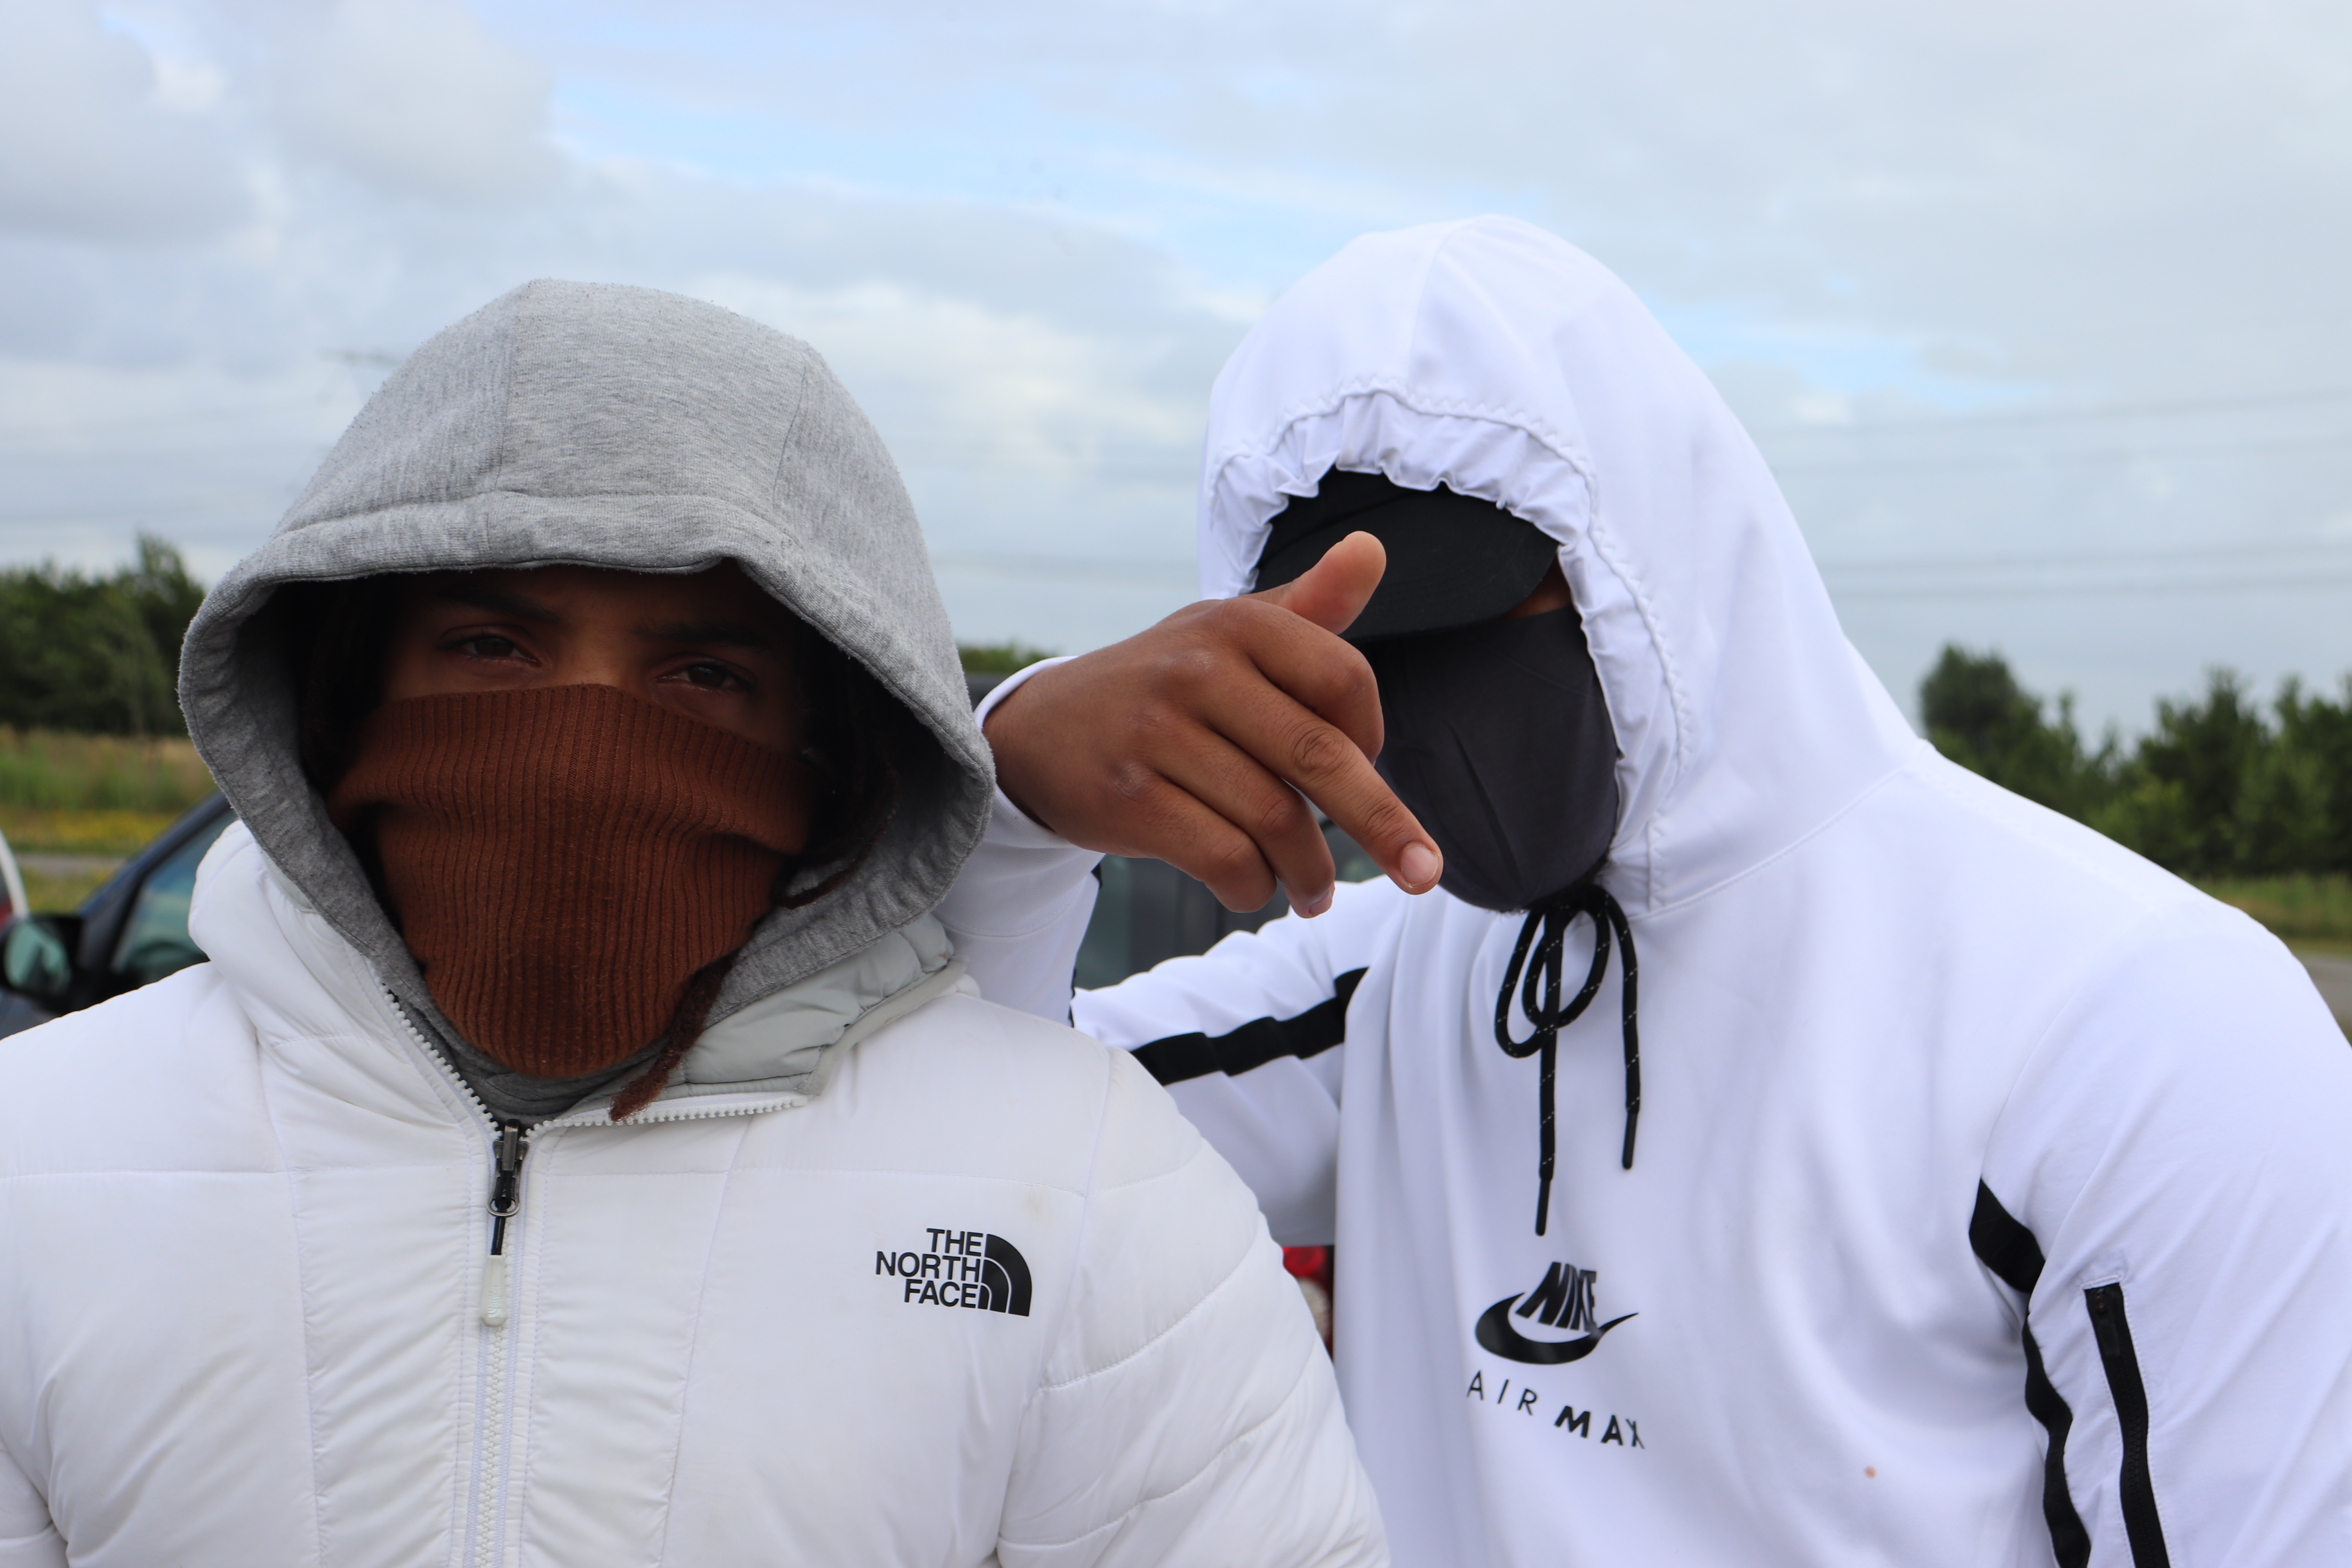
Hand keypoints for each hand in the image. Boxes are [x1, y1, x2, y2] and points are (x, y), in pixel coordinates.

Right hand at [984, 532, 1442, 914]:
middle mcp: (1196, 670)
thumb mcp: (1228, 634)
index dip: (1372, 735)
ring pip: (1273, 820)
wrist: (1042, 731)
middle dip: (1383, 823)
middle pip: (1318, 756)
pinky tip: (1255, 887)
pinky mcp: (1126, 798)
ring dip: (1309, 872)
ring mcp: (1156, 735)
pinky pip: (1222, 857)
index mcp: (1235, 623)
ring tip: (1314, 892)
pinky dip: (1252, 885)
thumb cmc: (1165, 687)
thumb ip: (1308, 606)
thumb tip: (1373, 550)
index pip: (1343, 679)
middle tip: (1422, 871)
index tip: (1367, 765)